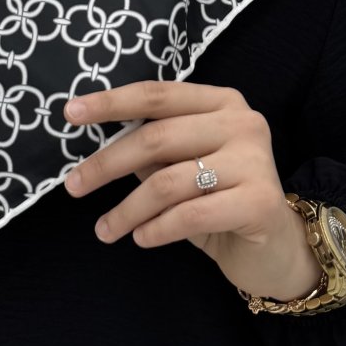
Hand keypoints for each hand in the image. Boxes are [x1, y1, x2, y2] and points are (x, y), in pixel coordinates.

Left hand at [62, 81, 321, 301]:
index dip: (112, 102)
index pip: (158, 94)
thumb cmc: (220, 202)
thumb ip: (152, 151)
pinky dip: (156, 228)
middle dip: (107, 163)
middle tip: (74, 186)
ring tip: (106, 230)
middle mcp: (242, 123)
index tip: (70, 113)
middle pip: (158, 137)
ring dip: (128, 209)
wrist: (275, 251)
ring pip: (168, 181)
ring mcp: (255, 160)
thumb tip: (98, 145)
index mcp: (221, 102)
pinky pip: (190, 214)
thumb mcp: (183, 168)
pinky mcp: (260, 202)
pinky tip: (142, 238)